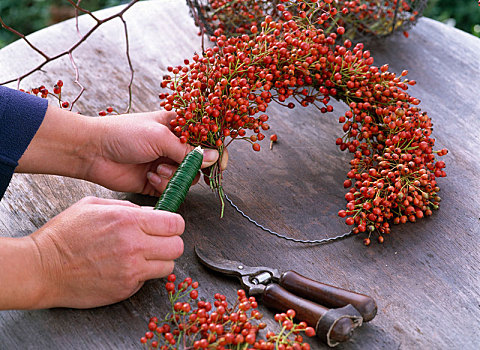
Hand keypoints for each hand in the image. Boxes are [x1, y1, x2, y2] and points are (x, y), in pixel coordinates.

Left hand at [17, 106, 227, 194]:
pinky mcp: (156, 181)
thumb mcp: (160, 137)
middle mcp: (173, 146)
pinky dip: (163, 185)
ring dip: (175, 177)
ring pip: (187, 178)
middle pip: (200, 162)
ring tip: (157, 170)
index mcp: (177, 128)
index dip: (216, 150)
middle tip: (184, 169)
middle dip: (193, 168)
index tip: (221, 164)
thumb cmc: (124, 134)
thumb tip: (214, 157)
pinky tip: (148, 176)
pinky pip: (172, 188)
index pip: (205, 138)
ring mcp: (165, 164)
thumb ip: (188, 150)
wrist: (93, 152)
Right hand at [19, 197, 184, 308]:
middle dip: (171, 242)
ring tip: (144, 256)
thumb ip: (127, 207)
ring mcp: (130, 270)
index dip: (173, 224)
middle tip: (158, 241)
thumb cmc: (63, 235)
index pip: (175, 223)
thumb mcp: (92, 205)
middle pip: (177, 246)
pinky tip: (126, 268)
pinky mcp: (125, 288)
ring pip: (169, 266)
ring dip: (160, 260)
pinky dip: (143, 275)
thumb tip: (150, 213)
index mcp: (127, 220)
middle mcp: (133, 245)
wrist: (41, 268)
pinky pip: (148, 280)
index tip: (168, 226)